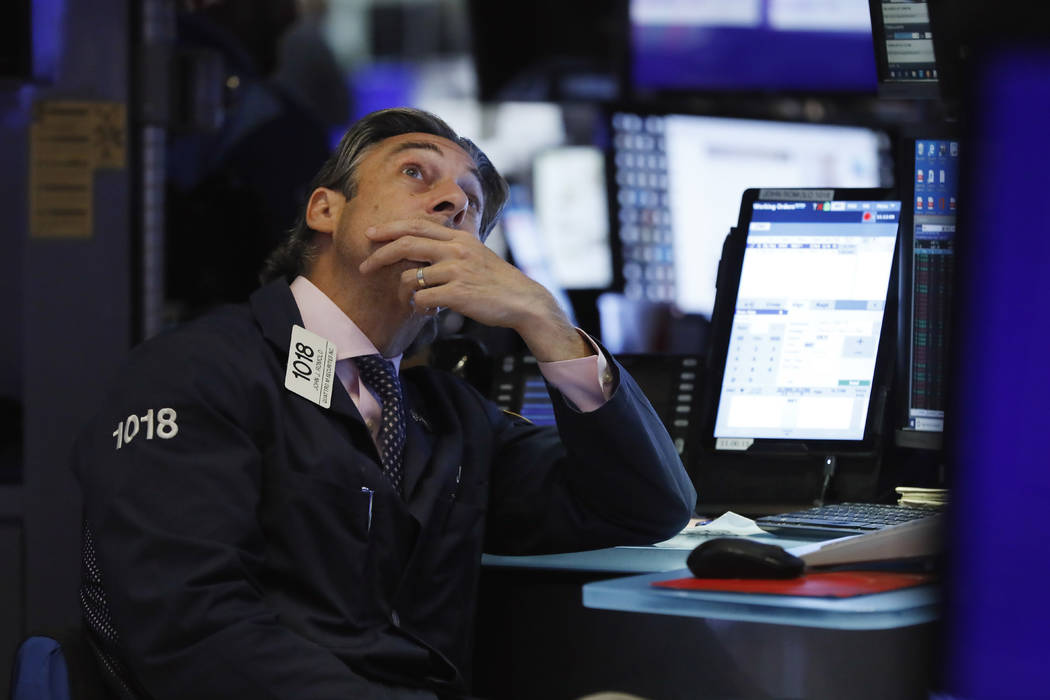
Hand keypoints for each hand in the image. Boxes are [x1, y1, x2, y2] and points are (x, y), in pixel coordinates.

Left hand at [358, 218, 592, 360]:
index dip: (390, 229)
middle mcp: (456, 250)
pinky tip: (430, 309)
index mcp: (459, 238)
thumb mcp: (475, 254)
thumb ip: (450, 248)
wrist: (523, 300)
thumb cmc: (496, 281)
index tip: (371, 235)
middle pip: (406, 245)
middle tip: (364, 267)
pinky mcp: (458, 294)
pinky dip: (420, 306)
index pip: (417, 226)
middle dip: (379, 256)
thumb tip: (420, 250)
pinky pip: (423, 298)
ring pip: (411, 277)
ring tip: (413, 299)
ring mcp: (457, 271)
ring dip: (404, 291)